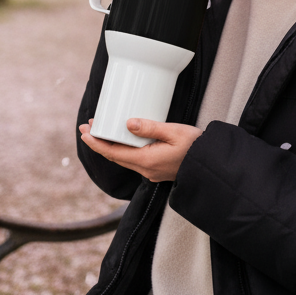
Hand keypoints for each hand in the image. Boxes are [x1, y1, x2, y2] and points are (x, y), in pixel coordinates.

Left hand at [79, 117, 202, 181]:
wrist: (211, 165)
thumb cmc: (196, 147)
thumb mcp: (174, 132)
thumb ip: (150, 127)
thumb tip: (128, 123)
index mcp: (146, 161)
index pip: (113, 153)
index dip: (96, 143)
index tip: (84, 132)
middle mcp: (145, 169)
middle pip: (115, 156)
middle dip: (99, 142)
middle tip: (87, 127)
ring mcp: (150, 171)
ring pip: (123, 158)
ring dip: (110, 145)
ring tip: (101, 130)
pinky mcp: (156, 169)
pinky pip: (133, 159)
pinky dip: (122, 149)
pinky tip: (122, 139)